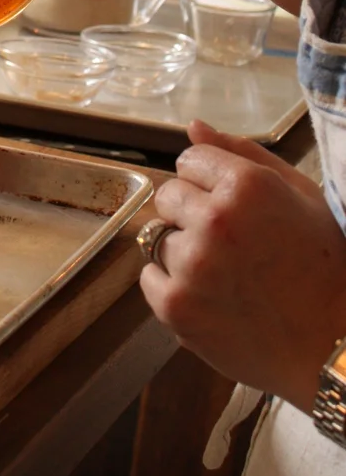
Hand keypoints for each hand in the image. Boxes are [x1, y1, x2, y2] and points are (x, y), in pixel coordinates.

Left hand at [140, 119, 345, 409]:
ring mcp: (193, 265)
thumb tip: (194, 127)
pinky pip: (148, 278)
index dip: (210, 182)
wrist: (334, 347)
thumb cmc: (326, 267)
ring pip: (159, 237)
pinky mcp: (177, 306)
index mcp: (246, 186)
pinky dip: (172, 286)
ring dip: (184, 251)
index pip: (189, 160)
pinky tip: (210, 297)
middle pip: (168, 195)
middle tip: (229, 243)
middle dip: (191, 213)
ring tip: (226, 275)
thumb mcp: (300, 196)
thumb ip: (243, 154)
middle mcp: (214, 220)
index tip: (232, 207)